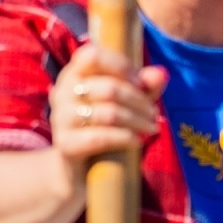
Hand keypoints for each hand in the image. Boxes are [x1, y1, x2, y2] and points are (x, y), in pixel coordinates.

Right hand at [48, 44, 166, 179]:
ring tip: (152, 128)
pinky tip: (137, 142)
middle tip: (154, 113)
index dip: (120, 66)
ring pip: (108, 113)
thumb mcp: (126, 101)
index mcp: (73, 73)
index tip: (140, 82)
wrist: (81, 167)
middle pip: (108, 88)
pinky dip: (125, 138)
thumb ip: (143, 85)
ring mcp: (61, 118)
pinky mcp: (65, 144)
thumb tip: (161, 73)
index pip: (91, 56)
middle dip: (139, 101)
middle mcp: (62, 92)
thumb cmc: (105, 124)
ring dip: (137, 121)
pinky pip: (100, 138)